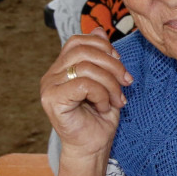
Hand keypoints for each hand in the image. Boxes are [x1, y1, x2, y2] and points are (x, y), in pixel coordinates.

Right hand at [41, 31, 131, 158]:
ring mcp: (49, 87)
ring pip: (86, 67)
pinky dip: (102, 95)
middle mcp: (51, 74)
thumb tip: (99, 30)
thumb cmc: (100, 115)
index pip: (79, 40)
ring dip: (110, 84)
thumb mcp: (107, 80)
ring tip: (117, 100)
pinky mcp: (52, 100)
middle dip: (112, 65)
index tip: (120, 64)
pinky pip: (83, 85)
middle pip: (84, 50)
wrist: (94, 145)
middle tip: (127, 82)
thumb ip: (101, 57)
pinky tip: (104, 107)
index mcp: (63, 67)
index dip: (104, 47)